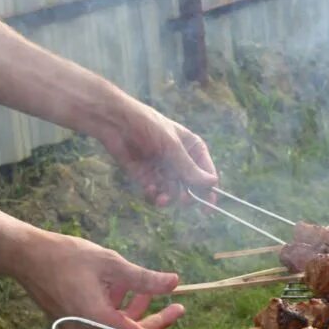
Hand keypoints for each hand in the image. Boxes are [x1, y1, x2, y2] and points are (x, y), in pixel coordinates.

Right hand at [12, 231, 186, 328]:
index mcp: (97, 320)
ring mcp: (78, 328)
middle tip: (179, 308)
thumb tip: (173, 283)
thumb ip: (143, 278)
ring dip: (136, 311)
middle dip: (155, 322)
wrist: (26, 256)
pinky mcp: (73, 321)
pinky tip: (127, 287)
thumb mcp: (110, 263)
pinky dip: (118, 307)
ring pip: (117, 326)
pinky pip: (103, 320)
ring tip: (154, 291)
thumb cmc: (66, 256)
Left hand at [98, 98, 217, 206]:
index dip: (209, 190)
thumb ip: (189, 168)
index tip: (207, 206)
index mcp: (192, 148)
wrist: (115, 123)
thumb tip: (212, 183)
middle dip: (187, 196)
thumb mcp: (171, 146)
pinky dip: (154, 195)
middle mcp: (179, 161)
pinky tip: (149, 189)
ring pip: (173, 193)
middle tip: (184, 200)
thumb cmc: (147, 125)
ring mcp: (163, 170)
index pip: (206, 173)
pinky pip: (155, 193)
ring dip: (169, 198)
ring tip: (161, 200)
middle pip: (191, 186)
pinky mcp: (146, 177)